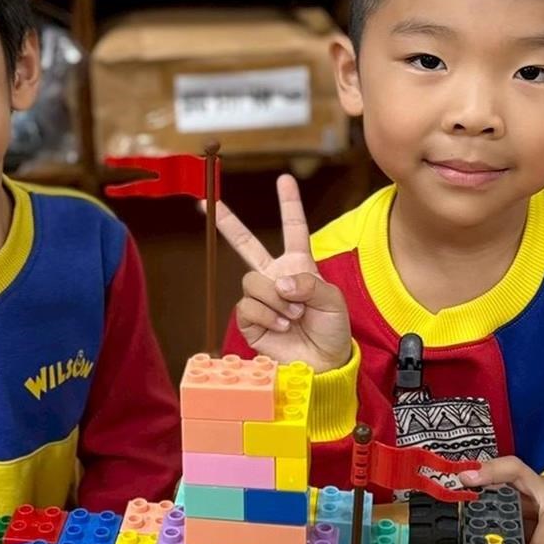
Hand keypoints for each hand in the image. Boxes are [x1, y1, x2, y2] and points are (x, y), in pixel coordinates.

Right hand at [212, 173, 351, 372]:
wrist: (323, 363)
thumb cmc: (332, 330)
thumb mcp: (333, 300)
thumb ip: (308, 283)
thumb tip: (279, 280)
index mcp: (299, 266)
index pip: (293, 229)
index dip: (289, 204)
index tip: (284, 179)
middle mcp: (276, 277)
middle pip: (247, 246)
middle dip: (229, 225)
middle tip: (210, 206)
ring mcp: (261, 298)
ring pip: (253, 281)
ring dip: (276, 299)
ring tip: (294, 317)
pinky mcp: (250, 320)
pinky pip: (248, 306)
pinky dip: (268, 316)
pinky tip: (282, 326)